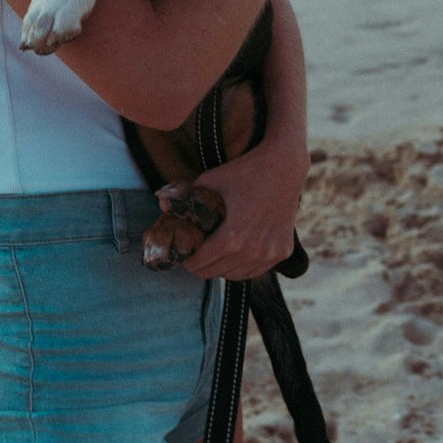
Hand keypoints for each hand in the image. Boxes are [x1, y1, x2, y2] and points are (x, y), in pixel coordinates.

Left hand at [179, 139, 308, 281]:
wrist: (284, 167)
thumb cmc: (245, 172)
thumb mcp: (210, 180)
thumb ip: (185, 196)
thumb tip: (159, 201)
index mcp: (231, 238)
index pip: (200, 264)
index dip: (188, 260)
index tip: (184, 253)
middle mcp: (251, 252)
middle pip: (216, 273)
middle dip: (202, 264)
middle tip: (196, 253)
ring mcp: (269, 255)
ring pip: (236, 275)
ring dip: (222, 268)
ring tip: (214, 254)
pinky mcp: (282, 252)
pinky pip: (256, 270)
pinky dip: (243, 266)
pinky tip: (236, 254)